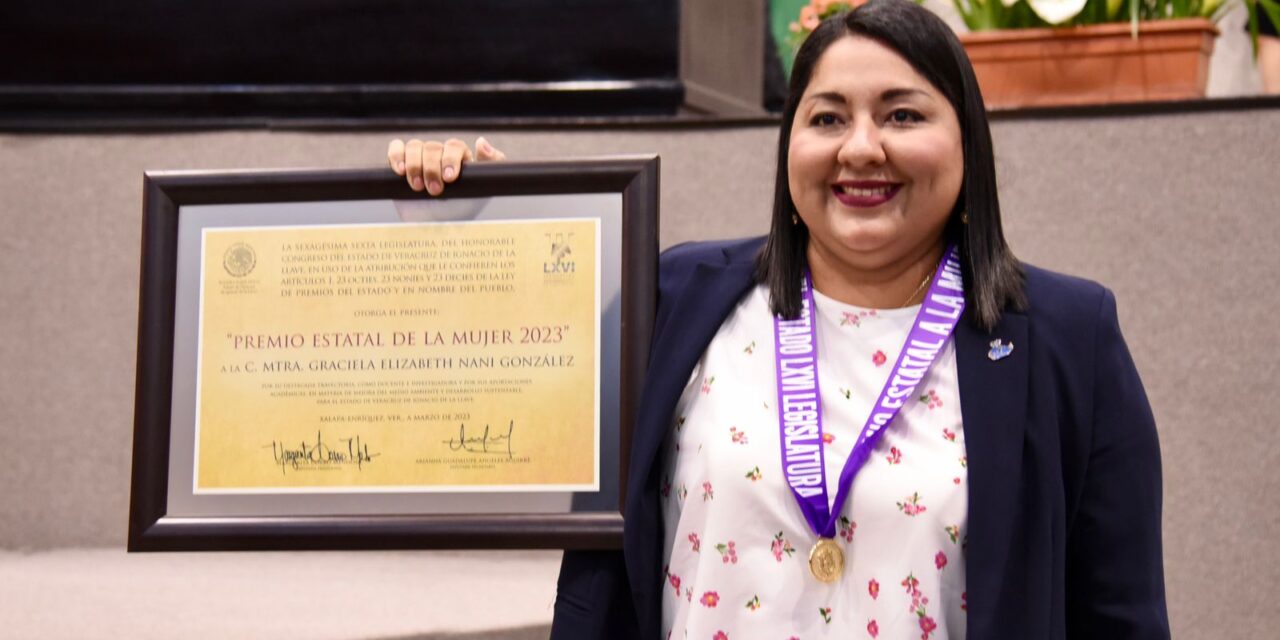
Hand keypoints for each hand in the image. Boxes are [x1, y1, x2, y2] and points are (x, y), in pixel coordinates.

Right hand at [387, 136, 506, 194]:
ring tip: (417, 186)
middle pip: (432, 147)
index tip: (450, 178)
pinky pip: (396, 149)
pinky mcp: (402, 164)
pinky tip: (400, 171)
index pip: (454, 146)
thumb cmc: (469, 201)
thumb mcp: (485, 184)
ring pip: (414, 146)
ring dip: (415, 165)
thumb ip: (492, 163)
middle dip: (432, 169)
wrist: (447, 222)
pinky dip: (396, 155)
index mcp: (459, 155)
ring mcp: (420, 158)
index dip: (450, 159)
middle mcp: (438, 153)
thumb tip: (481, 142)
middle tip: (434, 190)